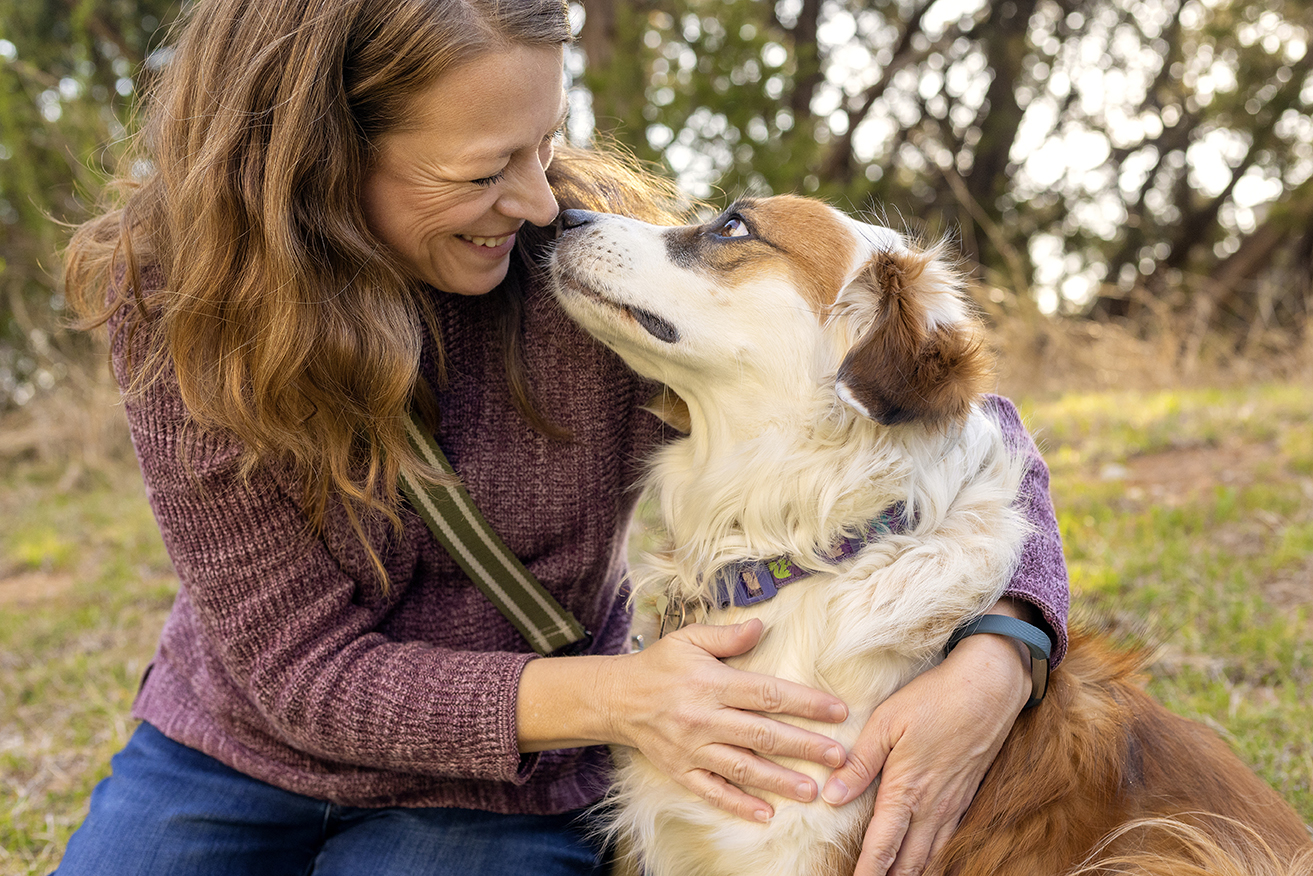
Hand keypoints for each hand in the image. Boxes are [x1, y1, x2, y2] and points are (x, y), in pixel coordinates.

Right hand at [604, 619, 849, 822]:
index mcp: (711, 684)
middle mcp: (704, 718)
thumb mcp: (689, 640)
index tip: (837, 710)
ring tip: (812, 790)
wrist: (616, 699)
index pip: (766, 693)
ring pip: (742, 768)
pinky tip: (766, 814)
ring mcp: (692, 748)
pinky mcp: (681, 771)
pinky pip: (712, 792)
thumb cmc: (659, 666)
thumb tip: (761, 626)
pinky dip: (738, 805)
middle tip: (838, 756)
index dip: (805, 702)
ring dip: (779, 780)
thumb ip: (726, 636)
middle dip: (803, 745)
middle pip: (762, 734)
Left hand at [819, 630, 1029, 874]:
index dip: (867, 872)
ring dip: (910, 873)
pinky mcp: (965, 799)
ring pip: (931, 858)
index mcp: (906, 790)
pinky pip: (947, 843)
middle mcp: (932, 808)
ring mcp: (952, 806)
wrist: (989, 689)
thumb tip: (831, 796)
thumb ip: (859, 763)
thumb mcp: (886, 722)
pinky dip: (933, 860)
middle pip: (909, 864)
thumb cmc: (933, 699)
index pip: (882, 847)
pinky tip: (922, 862)